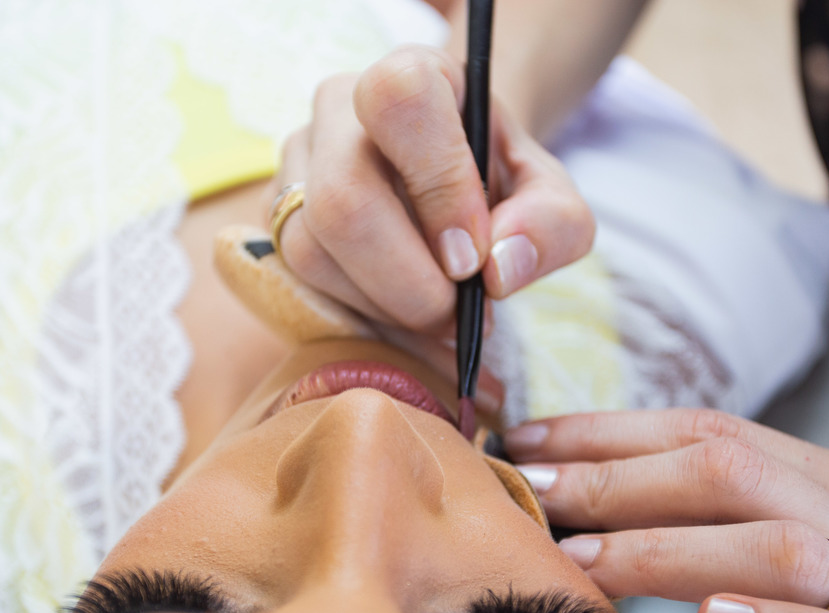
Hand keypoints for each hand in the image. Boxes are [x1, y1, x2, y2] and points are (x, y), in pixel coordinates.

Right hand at [271, 45, 593, 333]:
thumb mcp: (549, 198)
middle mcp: (339, 108)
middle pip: (342, 199)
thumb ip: (550, 226)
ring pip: (311, 249)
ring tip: (436, 317)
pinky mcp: (278, 217)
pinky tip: (403, 320)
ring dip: (382, 307)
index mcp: (414, 76)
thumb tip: (498, 271)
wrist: (454, 185)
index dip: (438, 186)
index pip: (401, 103)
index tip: (472, 256)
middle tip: (455, 313)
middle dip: (406, 282)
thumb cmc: (498, 186)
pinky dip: (358, 316)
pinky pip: (300, 280)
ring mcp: (297, 163)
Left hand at [505, 409, 828, 612]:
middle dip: (619, 483)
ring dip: (669, 551)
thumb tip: (562, 489)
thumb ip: (685, 528)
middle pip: (737, 474)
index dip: (612, 433)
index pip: (713, 432)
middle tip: (539, 499)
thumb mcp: (745, 579)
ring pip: (787, 548)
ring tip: (586, 562)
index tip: (528, 444)